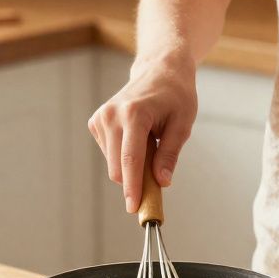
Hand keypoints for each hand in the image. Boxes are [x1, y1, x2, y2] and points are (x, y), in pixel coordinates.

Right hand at [88, 56, 197, 211]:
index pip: (130, 159)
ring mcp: (101, 118)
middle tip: (157, 180)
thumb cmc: (175, 95)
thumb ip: (169, 154)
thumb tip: (162, 182)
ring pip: (113, 164)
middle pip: (118, 167)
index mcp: (134, 114)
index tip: (134, 208)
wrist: (159, 70)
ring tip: (150, 144)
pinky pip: (109, 154)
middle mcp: (111, 115)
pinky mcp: (96, 123)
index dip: (133, 187)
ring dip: (131, 167)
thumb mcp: (182, 124)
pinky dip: (123, 156)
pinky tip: (137, 139)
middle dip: (135, 181)